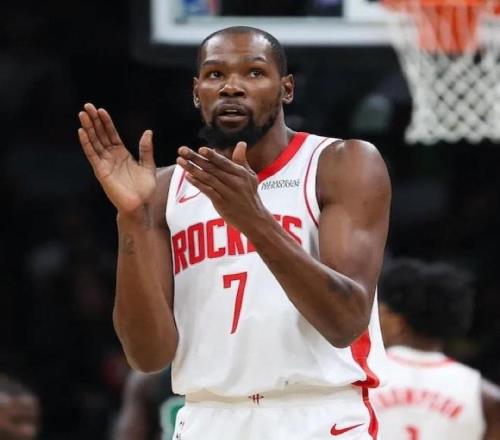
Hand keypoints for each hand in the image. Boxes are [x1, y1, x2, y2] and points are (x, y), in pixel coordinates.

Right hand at [78, 103, 156, 219]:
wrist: (140, 206)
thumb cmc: (144, 190)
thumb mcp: (148, 166)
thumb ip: (146, 149)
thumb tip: (148, 132)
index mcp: (121, 154)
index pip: (111, 134)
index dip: (106, 122)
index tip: (101, 110)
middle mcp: (111, 157)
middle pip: (100, 135)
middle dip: (94, 120)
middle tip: (87, 106)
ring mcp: (105, 164)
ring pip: (94, 142)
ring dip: (88, 128)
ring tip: (82, 114)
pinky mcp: (101, 171)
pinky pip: (92, 155)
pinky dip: (87, 143)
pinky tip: (82, 132)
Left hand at [176, 142, 267, 232]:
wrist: (254, 219)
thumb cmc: (250, 195)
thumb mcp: (250, 176)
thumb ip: (242, 160)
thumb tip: (241, 143)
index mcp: (240, 173)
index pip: (223, 162)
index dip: (212, 155)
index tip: (200, 149)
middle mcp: (234, 182)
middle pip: (212, 168)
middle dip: (196, 158)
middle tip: (182, 150)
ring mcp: (227, 193)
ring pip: (208, 179)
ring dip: (192, 169)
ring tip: (180, 161)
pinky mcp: (222, 203)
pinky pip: (208, 191)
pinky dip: (198, 184)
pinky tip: (188, 176)